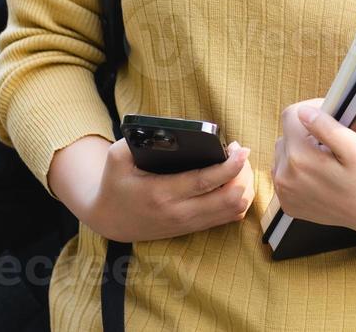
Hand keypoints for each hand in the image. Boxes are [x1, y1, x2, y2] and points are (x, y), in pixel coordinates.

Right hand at [53, 135, 255, 243]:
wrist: (109, 220)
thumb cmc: (115, 183)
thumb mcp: (116, 157)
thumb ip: (136, 139)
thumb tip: (166, 128)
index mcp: (161, 193)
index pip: (205, 181)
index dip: (230, 166)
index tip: (241, 149)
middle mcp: (179, 212)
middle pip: (230, 199)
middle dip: (243, 175)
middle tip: (240, 154)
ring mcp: (189, 223)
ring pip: (234, 211)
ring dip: (245, 187)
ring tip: (240, 166)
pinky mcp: (194, 228)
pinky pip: (229, 217)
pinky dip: (239, 199)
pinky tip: (236, 182)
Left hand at [271, 99, 355, 238]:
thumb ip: (327, 127)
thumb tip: (303, 112)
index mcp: (300, 158)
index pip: (291, 115)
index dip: (312, 110)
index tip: (330, 118)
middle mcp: (285, 177)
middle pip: (286, 135)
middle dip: (306, 133)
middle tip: (332, 145)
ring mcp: (285, 194)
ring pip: (283, 155)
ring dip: (300, 152)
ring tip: (326, 162)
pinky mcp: (289, 204)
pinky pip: (285, 175)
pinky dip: (298, 172)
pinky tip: (319, 177)